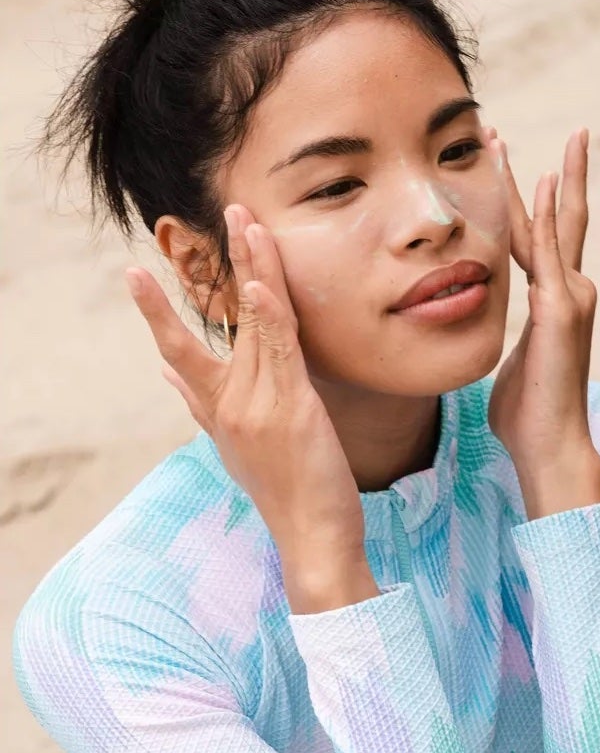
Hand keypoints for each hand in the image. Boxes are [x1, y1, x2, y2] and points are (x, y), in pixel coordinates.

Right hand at [125, 204, 367, 580]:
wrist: (311, 538)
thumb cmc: (280, 491)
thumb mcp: (232, 447)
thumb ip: (200, 407)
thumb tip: (167, 374)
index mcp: (216, 410)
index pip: (181, 352)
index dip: (157, 313)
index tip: (135, 276)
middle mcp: (229, 404)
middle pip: (217, 324)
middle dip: (218, 266)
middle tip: (225, 213)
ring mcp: (258, 406)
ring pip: (252, 325)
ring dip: (251, 267)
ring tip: (245, 221)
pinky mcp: (292, 410)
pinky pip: (279, 352)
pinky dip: (268, 315)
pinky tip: (260, 283)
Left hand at [485, 128, 599, 517]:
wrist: (549, 445)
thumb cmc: (526, 412)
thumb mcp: (511, 360)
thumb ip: (507, 336)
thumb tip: (486, 330)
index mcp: (552, 299)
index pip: (533, 236)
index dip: (516, 199)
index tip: (496, 163)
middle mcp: (567, 289)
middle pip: (551, 217)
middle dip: (536, 171)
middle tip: (502, 134)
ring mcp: (569, 297)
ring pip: (547, 225)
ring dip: (530, 180)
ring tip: (510, 142)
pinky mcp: (562, 311)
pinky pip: (549, 255)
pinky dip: (544, 219)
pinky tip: (542, 184)